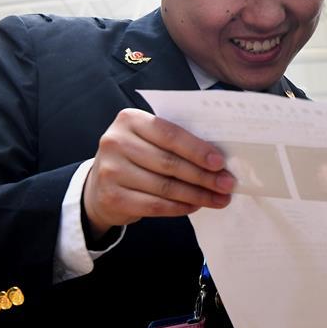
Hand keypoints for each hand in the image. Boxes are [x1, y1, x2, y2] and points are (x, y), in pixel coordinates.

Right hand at [83, 108, 234, 238]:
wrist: (99, 186)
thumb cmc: (136, 158)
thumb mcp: (148, 140)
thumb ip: (175, 143)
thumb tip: (217, 160)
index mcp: (130, 120)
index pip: (170, 134)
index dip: (197, 149)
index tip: (220, 162)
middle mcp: (116, 142)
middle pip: (169, 162)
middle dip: (203, 176)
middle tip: (227, 184)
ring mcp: (111, 171)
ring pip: (165, 186)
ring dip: (197, 195)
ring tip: (218, 199)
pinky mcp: (112, 197)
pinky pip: (155, 205)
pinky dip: (179, 207)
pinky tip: (195, 206)